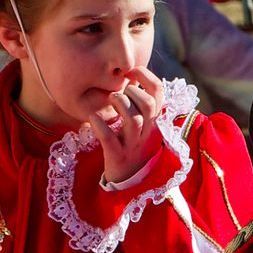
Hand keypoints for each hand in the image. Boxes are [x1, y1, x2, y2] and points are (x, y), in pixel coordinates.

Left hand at [87, 65, 167, 186]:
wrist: (128, 181)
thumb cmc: (131, 145)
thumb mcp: (142, 124)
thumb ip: (139, 102)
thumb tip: (130, 74)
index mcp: (153, 120)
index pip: (159, 92)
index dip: (147, 76)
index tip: (132, 70)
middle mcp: (146, 131)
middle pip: (149, 105)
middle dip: (134, 91)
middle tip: (120, 90)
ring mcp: (132, 145)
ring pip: (134, 120)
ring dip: (120, 103)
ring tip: (110, 99)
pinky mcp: (117, 156)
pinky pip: (109, 139)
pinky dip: (100, 125)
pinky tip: (93, 117)